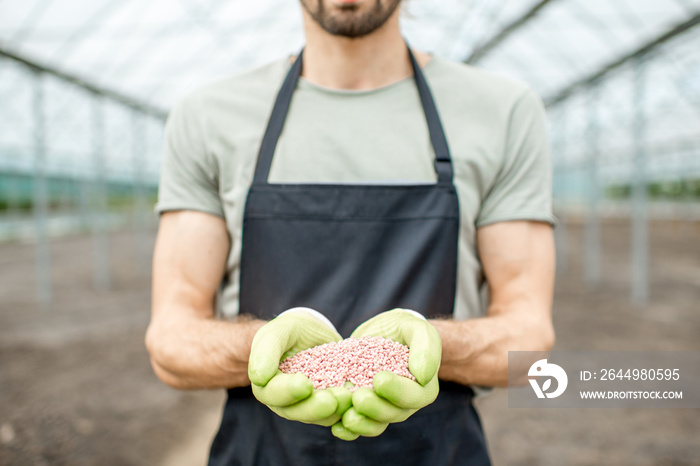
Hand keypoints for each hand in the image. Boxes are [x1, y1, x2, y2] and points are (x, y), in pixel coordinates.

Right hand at [249, 308, 349, 424]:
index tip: (305, 384)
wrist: (312, 333)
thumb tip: (259, 377)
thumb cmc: (290, 330)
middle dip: (314, 407)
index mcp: (267, 386)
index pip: (273, 393)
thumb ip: (265, 351)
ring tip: (349, 397)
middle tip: (332, 400)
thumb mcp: (277, 331)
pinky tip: (360, 400)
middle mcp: (285, 402)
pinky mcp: (330, 405)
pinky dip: (349, 410)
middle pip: (296, 411)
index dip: (287, 391)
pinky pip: (339, 413)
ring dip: (334, 410)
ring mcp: (309, 406)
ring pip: (319, 416)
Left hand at [334, 309, 441, 438]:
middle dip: (375, 408)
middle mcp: (405, 404)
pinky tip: (336, 427)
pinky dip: (348, 430)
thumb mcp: (417, 328)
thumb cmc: (404, 329)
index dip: (398, 390)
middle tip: (358, 398)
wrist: (384, 333)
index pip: (414, 395)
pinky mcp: (364, 411)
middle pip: (393, 413)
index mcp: (423, 387)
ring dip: (361, 424)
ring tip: (346, 417)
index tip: (379, 379)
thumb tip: (423, 375)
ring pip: (375, 424)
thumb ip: (425, 348)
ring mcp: (383, 409)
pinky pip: (358, 425)